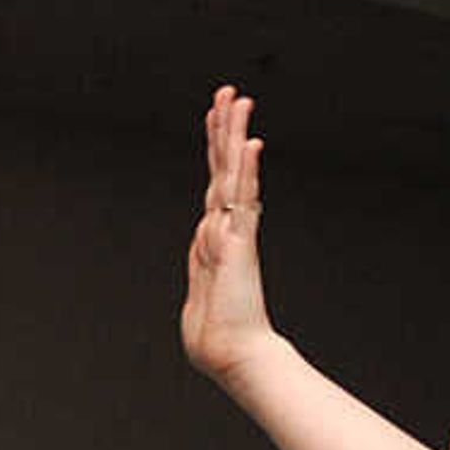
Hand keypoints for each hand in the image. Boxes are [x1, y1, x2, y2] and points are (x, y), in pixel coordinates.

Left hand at [183, 85, 280, 383]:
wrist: (233, 356)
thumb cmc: (217, 335)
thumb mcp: (198, 293)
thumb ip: (201, 264)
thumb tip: (204, 250)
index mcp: (216, 238)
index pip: (216, 183)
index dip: (216, 149)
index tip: (217, 119)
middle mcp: (227, 228)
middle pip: (224, 168)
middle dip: (225, 128)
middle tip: (230, 93)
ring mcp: (235, 233)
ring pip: (234, 174)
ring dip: (234, 134)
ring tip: (239, 99)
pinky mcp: (239, 245)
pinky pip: (242, 201)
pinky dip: (246, 172)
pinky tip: (251, 144)